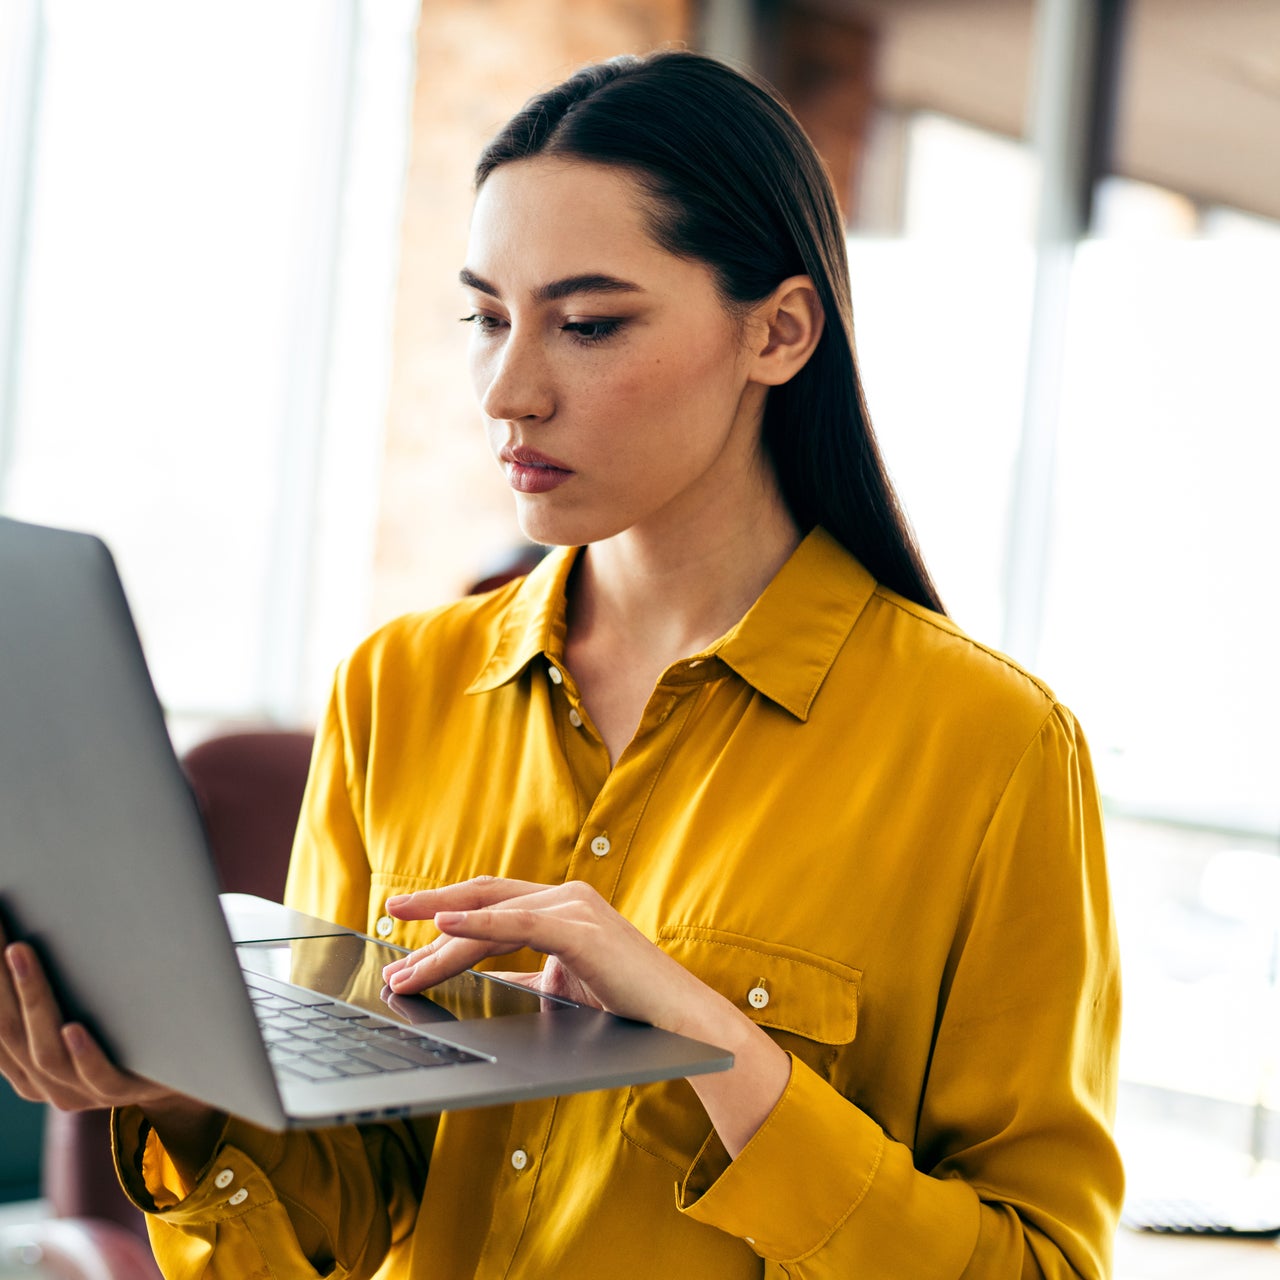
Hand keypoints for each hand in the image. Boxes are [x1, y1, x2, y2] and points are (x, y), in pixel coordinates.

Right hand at [1, 924, 223, 1180]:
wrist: (188, 1068)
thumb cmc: (123, 1027)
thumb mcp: (81, 1006)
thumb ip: (54, 985)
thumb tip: (29, 931)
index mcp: (24, 1061)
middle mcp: (44, 1079)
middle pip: (9, 1027)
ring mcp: (81, 1090)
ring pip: (45, 1051)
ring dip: (32, 996)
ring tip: (20, 952)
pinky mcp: (121, 1091)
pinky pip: (97, 1075)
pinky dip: (83, 1052)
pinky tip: (73, 1026)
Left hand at [383, 876, 719, 1034]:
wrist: (678, 1019)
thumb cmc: (626, 1004)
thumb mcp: (561, 986)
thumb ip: (523, 978)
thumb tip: (479, 984)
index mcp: (561, 907)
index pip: (492, 906)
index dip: (447, 920)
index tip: (407, 946)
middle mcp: (566, 897)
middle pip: (483, 897)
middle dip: (432, 909)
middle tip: (388, 922)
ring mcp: (574, 907)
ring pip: (492, 916)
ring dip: (441, 939)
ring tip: (405, 959)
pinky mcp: (580, 928)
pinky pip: (517, 921)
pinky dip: (476, 920)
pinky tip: (443, 923)